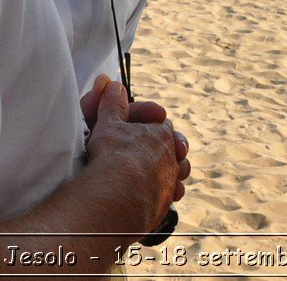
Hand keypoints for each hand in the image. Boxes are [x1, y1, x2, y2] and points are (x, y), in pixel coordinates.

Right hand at [84, 82, 186, 232]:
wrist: (119, 195)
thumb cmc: (112, 156)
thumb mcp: (107, 123)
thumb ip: (112, 104)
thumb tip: (112, 83)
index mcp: (161, 132)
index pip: (161, 123)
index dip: (150, 123)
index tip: (139, 127)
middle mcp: (171, 155)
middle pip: (174, 146)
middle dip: (165, 147)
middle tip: (147, 151)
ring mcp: (171, 179)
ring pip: (178, 170)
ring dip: (170, 169)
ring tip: (154, 172)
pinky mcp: (166, 201)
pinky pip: (172, 193)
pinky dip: (167, 191)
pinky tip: (156, 193)